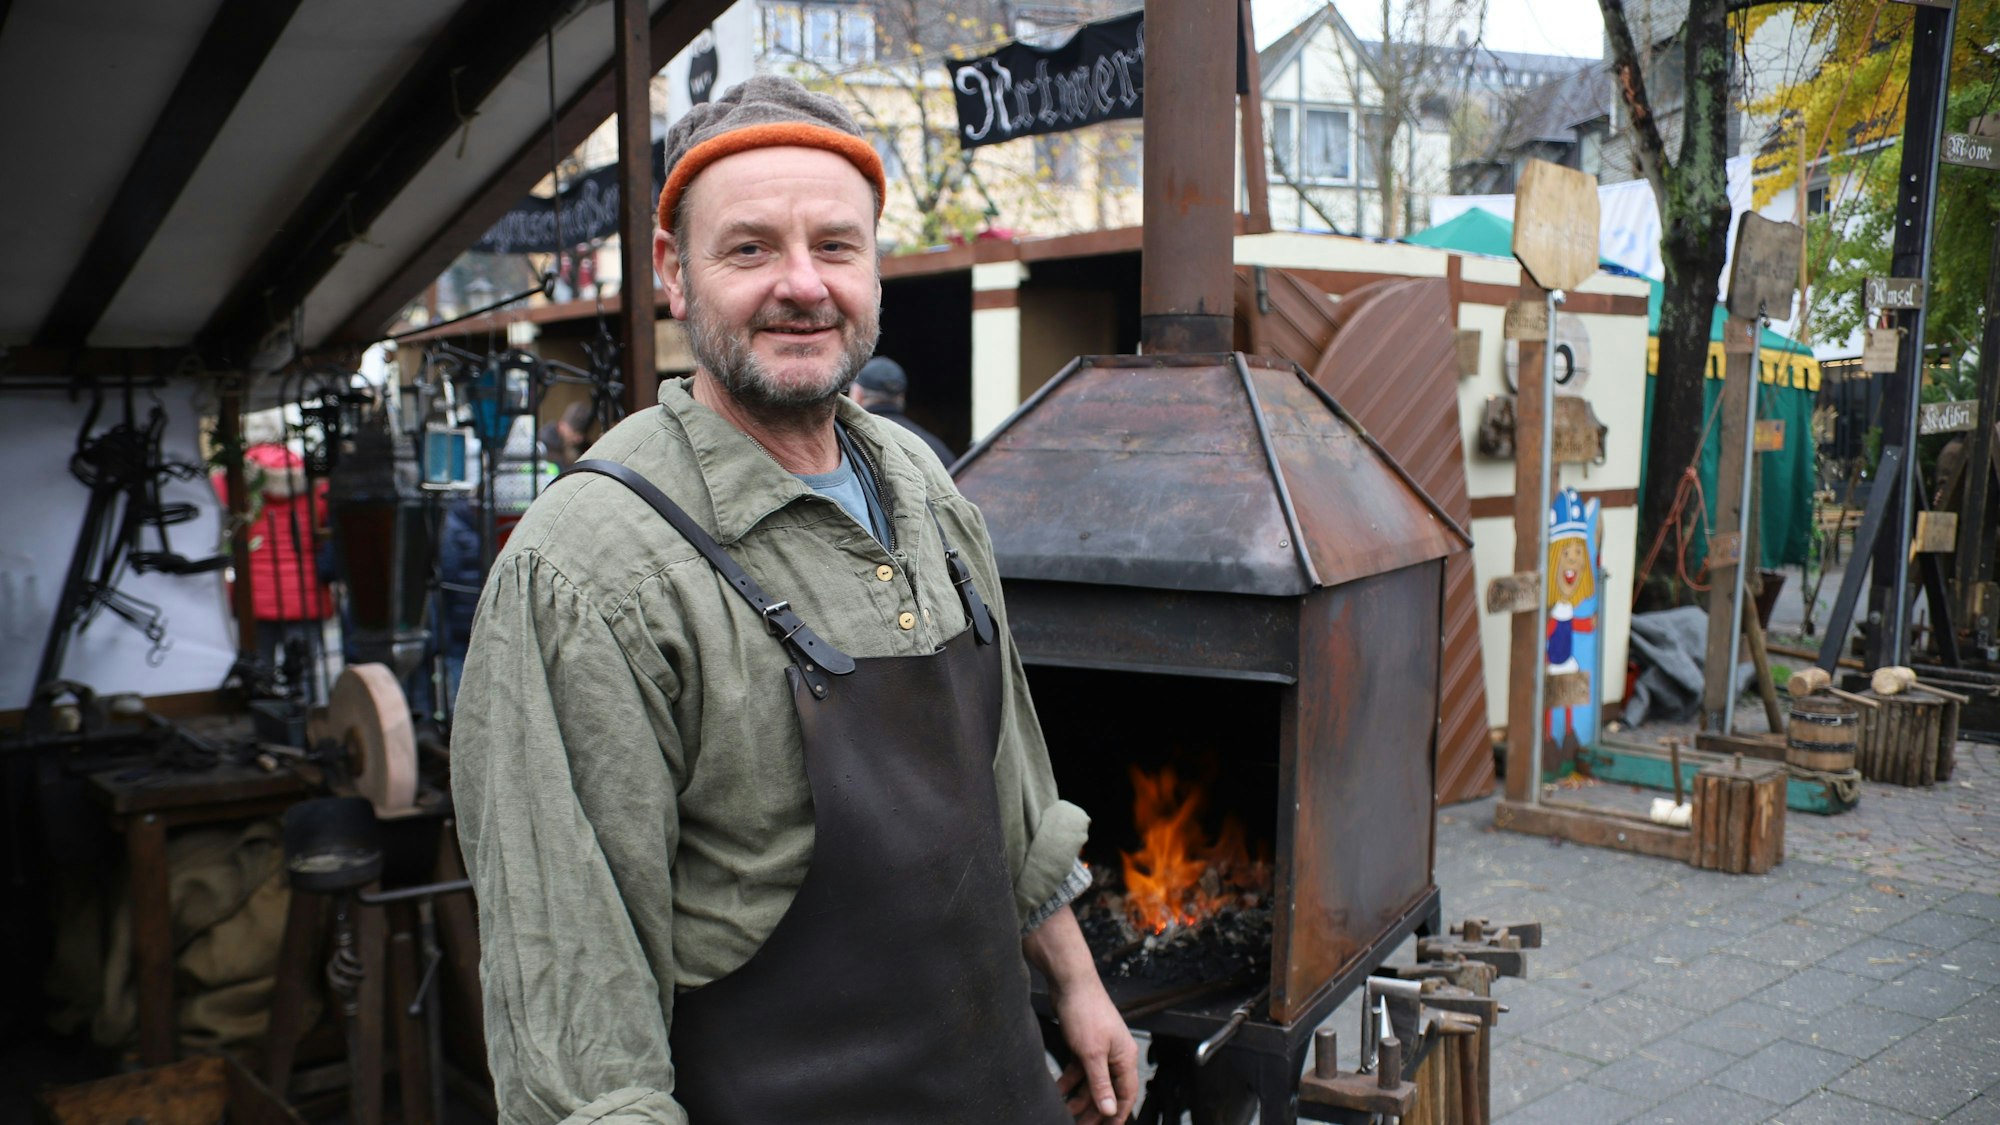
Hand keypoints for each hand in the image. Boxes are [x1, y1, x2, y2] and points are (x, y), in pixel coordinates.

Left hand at [1052, 979, 1138, 1123]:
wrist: (1070, 982)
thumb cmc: (1086, 1011)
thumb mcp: (1092, 1053)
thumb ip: (1100, 1083)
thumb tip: (1110, 1109)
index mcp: (1125, 1057)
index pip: (1126, 1094)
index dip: (1117, 1114)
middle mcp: (1115, 1055)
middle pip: (1108, 1091)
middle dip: (1095, 1110)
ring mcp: (1099, 1049)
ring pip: (1091, 1082)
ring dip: (1079, 1098)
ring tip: (1066, 1112)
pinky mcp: (1084, 1044)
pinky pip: (1079, 1070)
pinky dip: (1070, 1081)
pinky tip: (1058, 1091)